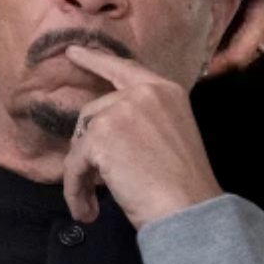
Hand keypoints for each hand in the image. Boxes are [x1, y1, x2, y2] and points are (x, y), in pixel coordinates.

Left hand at [61, 47, 222, 229]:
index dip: (95, 60)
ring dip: (82, 173)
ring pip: (81, 139)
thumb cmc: (185, 186)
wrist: (191, 211)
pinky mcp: (101, 135)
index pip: (123, 69)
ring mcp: (120, 111)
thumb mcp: (171, 136)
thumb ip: (143, 121)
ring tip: (91, 202)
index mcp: (165, 90)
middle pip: (94, 112)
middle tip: (94, 180)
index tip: (72, 52)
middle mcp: (142, 93)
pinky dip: (75, 189)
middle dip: (88, 146)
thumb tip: (105, 129)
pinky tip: (87, 210)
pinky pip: (75, 163)